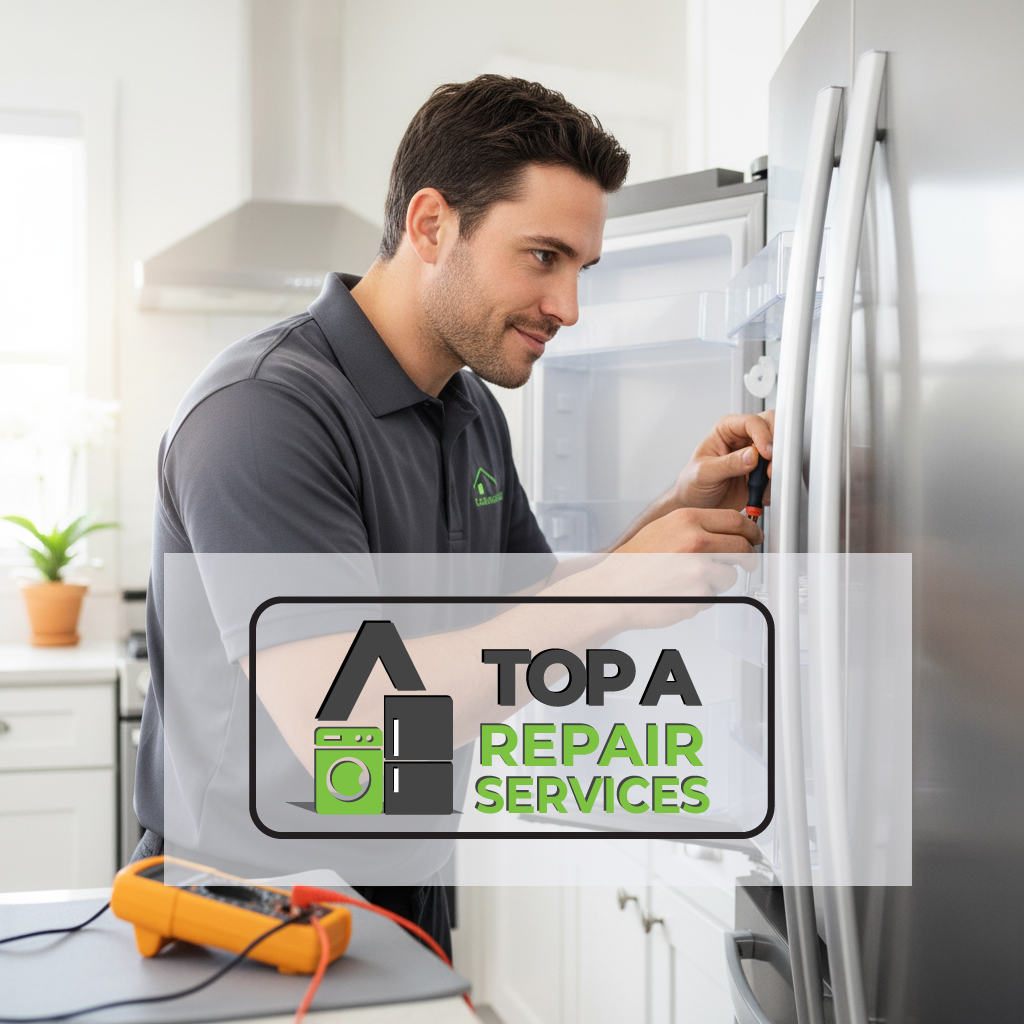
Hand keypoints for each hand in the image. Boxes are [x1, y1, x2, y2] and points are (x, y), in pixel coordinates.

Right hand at [574, 508, 760, 630]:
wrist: (614, 589)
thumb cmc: (634, 562)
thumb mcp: (664, 528)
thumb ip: (695, 526)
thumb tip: (726, 530)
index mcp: (687, 519)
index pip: (735, 520)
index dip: (751, 531)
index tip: (754, 538)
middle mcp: (695, 541)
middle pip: (742, 547)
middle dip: (748, 558)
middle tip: (746, 563)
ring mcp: (698, 569)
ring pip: (730, 576)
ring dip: (719, 581)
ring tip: (691, 582)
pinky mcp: (698, 595)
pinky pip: (714, 597)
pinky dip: (702, 598)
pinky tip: (681, 593)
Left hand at [673, 411, 774, 511]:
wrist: (696, 504)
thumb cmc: (692, 483)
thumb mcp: (704, 474)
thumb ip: (728, 464)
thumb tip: (752, 456)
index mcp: (726, 430)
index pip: (751, 422)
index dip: (762, 435)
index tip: (766, 453)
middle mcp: (743, 439)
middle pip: (771, 429)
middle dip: (776, 447)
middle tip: (772, 466)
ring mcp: (755, 456)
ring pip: (779, 451)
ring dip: (777, 467)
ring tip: (765, 483)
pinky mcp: (761, 473)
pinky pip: (776, 473)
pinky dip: (774, 483)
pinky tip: (761, 492)